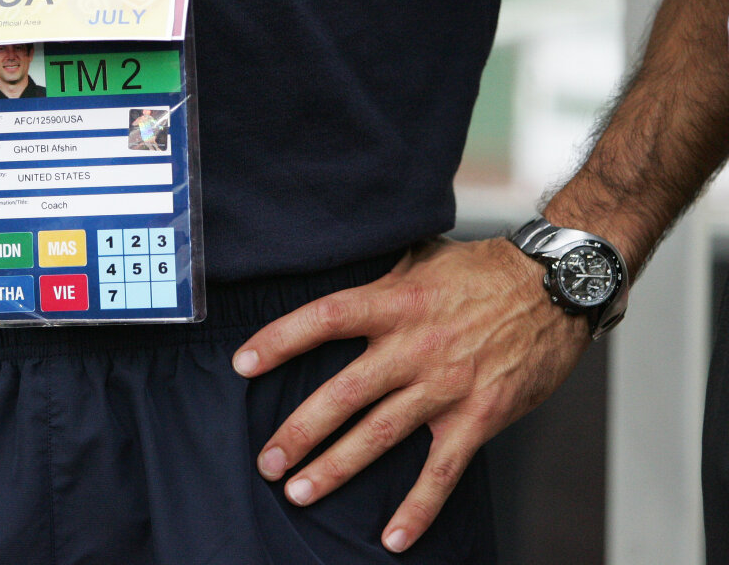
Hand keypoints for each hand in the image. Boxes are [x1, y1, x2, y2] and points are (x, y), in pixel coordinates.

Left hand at [231, 237, 589, 552]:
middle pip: (343, 393)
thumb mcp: (419, 260)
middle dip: (299, 431)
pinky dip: (417, 508)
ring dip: (336, 468)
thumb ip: (376, 280)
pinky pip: (442, 472)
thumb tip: (329, 279)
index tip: (243, 364)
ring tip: (300, 492)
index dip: (280, 340)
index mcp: (394, 302)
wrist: (556, 287)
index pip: (323, 319)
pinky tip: (392, 537)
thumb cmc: (482, 271)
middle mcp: (414, 346)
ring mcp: (446, 385)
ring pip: (380, 435)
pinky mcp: (479, 417)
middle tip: (267, 460)